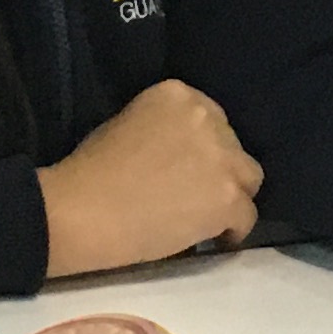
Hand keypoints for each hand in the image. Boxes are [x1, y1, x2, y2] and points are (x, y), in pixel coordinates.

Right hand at [37, 79, 261, 276]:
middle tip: (195, 194)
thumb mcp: (126, 125)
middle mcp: (207, 118)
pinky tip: (212, 239)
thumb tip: (182, 158)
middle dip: (218, 169)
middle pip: (233, 147)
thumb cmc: (90, 172)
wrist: (84, 210)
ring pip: (248, 179)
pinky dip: (232, 230)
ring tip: (207, 217)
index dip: (203, 148)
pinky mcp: (228, 197)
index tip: (189, 169)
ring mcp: (222, 158)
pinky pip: (246, 216)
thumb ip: (163, 131)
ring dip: (230, 195)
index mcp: (178, 95)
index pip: (211, 120)